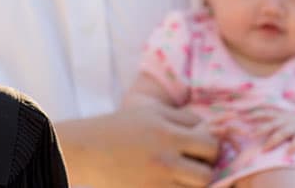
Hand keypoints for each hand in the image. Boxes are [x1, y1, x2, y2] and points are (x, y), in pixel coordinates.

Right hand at [58, 100, 218, 186]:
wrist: (84, 150)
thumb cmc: (117, 128)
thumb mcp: (149, 112)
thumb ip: (182, 118)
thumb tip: (210, 131)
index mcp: (166, 131)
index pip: (209, 141)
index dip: (208, 145)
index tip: (198, 147)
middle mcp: (164, 155)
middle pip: (208, 168)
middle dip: (204, 166)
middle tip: (192, 165)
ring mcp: (157, 179)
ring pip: (198, 186)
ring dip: (194, 183)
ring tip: (180, 176)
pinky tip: (169, 183)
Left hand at [250, 108, 294, 153]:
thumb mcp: (283, 120)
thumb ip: (270, 121)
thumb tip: (250, 124)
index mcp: (280, 116)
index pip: (264, 112)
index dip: (252, 114)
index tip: (241, 117)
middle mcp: (287, 120)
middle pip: (271, 123)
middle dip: (260, 128)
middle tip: (249, 135)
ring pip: (282, 133)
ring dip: (272, 141)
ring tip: (264, 149)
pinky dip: (293, 146)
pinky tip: (288, 152)